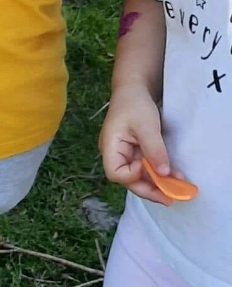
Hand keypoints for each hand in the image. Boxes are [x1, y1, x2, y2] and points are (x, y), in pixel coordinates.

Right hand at [99, 84, 174, 206]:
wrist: (134, 89)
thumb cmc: (135, 104)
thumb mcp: (146, 125)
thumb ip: (154, 149)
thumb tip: (164, 174)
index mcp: (109, 146)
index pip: (115, 173)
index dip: (133, 175)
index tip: (148, 165)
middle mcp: (114, 154)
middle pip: (127, 180)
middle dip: (149, 189)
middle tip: (171, 198)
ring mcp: (125, 154)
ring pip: (138, 177)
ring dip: (157, 184)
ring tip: (177, 188)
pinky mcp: (135, 153)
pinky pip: (145, 169)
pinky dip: (158, 174)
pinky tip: (173, 177)